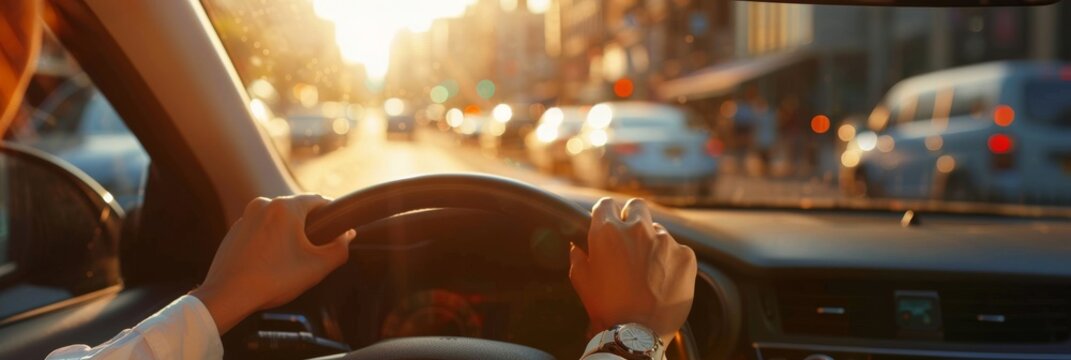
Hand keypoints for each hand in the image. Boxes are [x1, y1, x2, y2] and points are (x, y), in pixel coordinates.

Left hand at [190, 195, 354, 333]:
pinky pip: (261, 230)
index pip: (319, 200)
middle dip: (309, 228)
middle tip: (315, 252)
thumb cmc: (273, 279)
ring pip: (278, 220)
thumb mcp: (317, 267)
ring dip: (288, 235)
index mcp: (285, 207)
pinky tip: (271, 264)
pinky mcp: (235, 231)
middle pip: (297, 210)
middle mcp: (264, 204)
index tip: (339, 229)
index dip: (333, 214)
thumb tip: (347, 236)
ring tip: (291, 262)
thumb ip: (340, 249)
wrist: (227, 295)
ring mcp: (246, 217)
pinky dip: (270, 242)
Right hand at [569, 197, 696, 345]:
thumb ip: (578, 257)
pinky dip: (671, 261)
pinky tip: (663, 280)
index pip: (607, 204)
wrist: (639, 334)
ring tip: (647, 270)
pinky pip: (677, 250)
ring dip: (652, 243)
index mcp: (608, 232)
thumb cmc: (607, 308)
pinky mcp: (686, 255)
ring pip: (658, 231)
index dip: (607, 214)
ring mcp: (665, 241)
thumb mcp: (582, 281)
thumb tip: (577, 246)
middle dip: (632, 217)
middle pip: (637, 206)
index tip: (609, 223)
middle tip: (630, 238)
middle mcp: (637, 229)